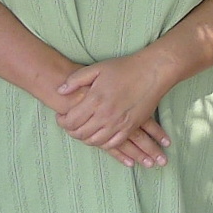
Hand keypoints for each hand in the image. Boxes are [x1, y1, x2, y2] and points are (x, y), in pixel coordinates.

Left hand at [55, 52, 176, 163]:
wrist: (152, 72)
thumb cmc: (124, 68)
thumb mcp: (97, 68)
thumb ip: (76, 80)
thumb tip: (60, 91)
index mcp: (95, 99)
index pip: (71, 120)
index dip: (62, 121)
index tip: (61, 117)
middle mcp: (106, 115)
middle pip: (80, 133)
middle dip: (71, 131)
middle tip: (69, 125)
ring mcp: (119, 123)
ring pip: (95, 141)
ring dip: (85, 138)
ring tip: (83, 130)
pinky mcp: (130, 127)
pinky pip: (112, 144)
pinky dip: (102, 143)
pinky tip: (99, 136)